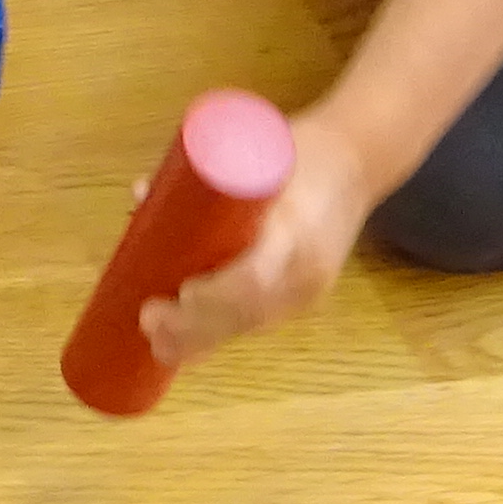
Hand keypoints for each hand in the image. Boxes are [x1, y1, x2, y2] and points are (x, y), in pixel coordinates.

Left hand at [140, 104, 374, 372]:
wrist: (360, 162)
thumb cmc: (301, 152)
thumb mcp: (253, 151)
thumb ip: (204, 176)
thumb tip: (141, 193)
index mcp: (295, 228)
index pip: (255, 278)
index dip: (216, 295)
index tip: (181, 292)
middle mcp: (306, 269)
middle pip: (249, 312)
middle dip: (195, 326)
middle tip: (148, 320)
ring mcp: (309, 289)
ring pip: (252, 325)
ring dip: (203, 340)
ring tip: (159, 344)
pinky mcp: (305, 298)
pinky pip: (260, 323)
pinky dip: (222, 336)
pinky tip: (188, 352)